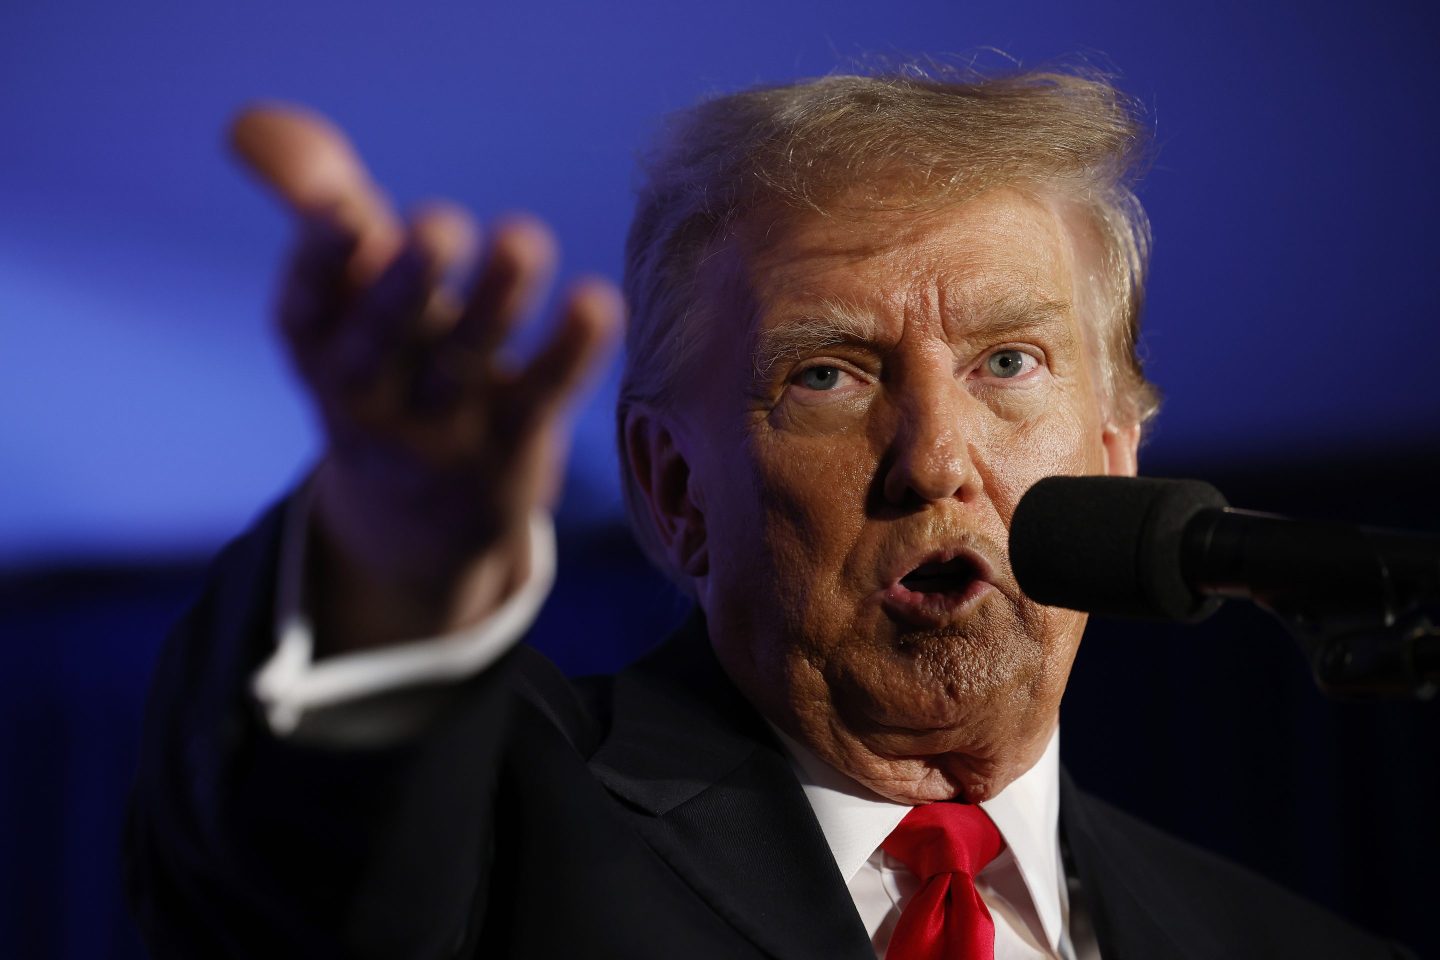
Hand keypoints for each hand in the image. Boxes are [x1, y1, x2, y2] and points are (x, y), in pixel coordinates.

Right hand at [231, 104, 621, 653]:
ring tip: (523, 238)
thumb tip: (249, 120)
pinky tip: (595, 302)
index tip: (343, 207)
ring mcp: (437, 432)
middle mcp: (365, 394)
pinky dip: (568, 354)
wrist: (421, 516)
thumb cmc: (383, 359)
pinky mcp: (508, 449)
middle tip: (440, 224)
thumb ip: (313, 197)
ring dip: (494, 303)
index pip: (309, 300)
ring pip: (464, 366)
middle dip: (409, 283)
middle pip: (383, 339)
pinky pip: (540, 398)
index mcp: (315, 343)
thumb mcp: (342, 291)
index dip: (322, 257)